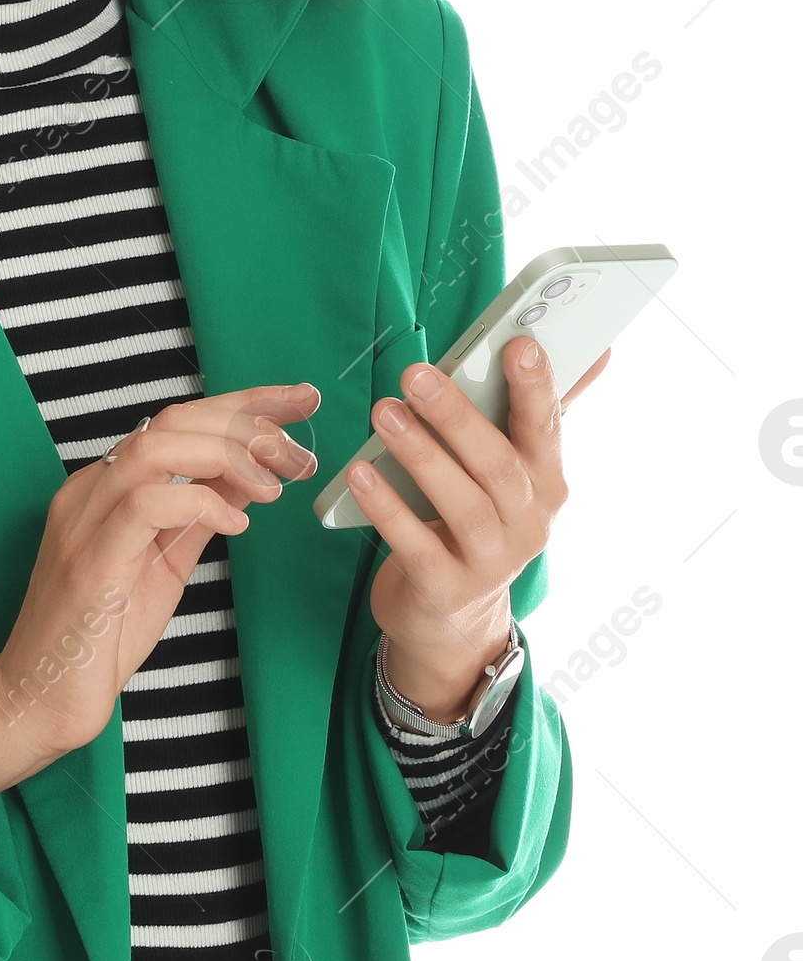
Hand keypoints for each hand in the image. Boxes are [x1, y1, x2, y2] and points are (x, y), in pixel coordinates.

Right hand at [0, 383, 322, 817]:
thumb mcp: (165, 563)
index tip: (299, 402)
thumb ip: (199, 516)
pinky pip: (146, 505)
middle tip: (300, 450)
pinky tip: (237, 525)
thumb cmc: (99, 638)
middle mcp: (90, 490)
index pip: (177, 420)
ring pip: (155, 447)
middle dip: (247, 420)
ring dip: (227, 457)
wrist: (39, 700)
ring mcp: (84, 521)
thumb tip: (249, 477)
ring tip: (273, 486)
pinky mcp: (90, 560)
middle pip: (172, 420)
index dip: (244, 404)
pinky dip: (201, 503)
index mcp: (106, 486)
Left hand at [358, 338, 610, 722]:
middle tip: (416, 375)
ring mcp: (491, 561)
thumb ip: (541, 409)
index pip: (546, 427)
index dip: (536, 386)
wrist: (451, 616)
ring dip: (421, 454)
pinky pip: (416, 545)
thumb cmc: (479, 520)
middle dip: (457, 416)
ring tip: (384, 414)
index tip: (520, 344)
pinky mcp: (446, 589)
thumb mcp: (514, 471)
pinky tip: (361, 474)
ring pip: (460, 503)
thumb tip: (599, 349)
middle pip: (497, 464)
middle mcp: (528, 521)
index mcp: (547, 481)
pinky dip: (388, 508)